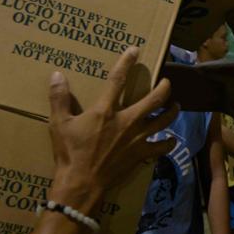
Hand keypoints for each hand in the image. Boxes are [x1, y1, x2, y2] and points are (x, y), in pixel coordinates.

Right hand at [47, 47, 179, 212]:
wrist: (82, 183)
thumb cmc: (70, 153)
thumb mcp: (59, 124)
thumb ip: (59, 98)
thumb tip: (57, 74)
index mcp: (106, 110)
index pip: (118, 79)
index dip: (127, 62)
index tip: (135, 50)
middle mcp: (127, 120)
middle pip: (155, 99)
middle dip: (164, 87)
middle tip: (167, 82)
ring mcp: (137, 138)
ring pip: (164, 120)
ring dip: (172, 111)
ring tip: (175, 105)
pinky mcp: (141, 154)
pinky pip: (162, 147)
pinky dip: (169, 142)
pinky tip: (172, 139)